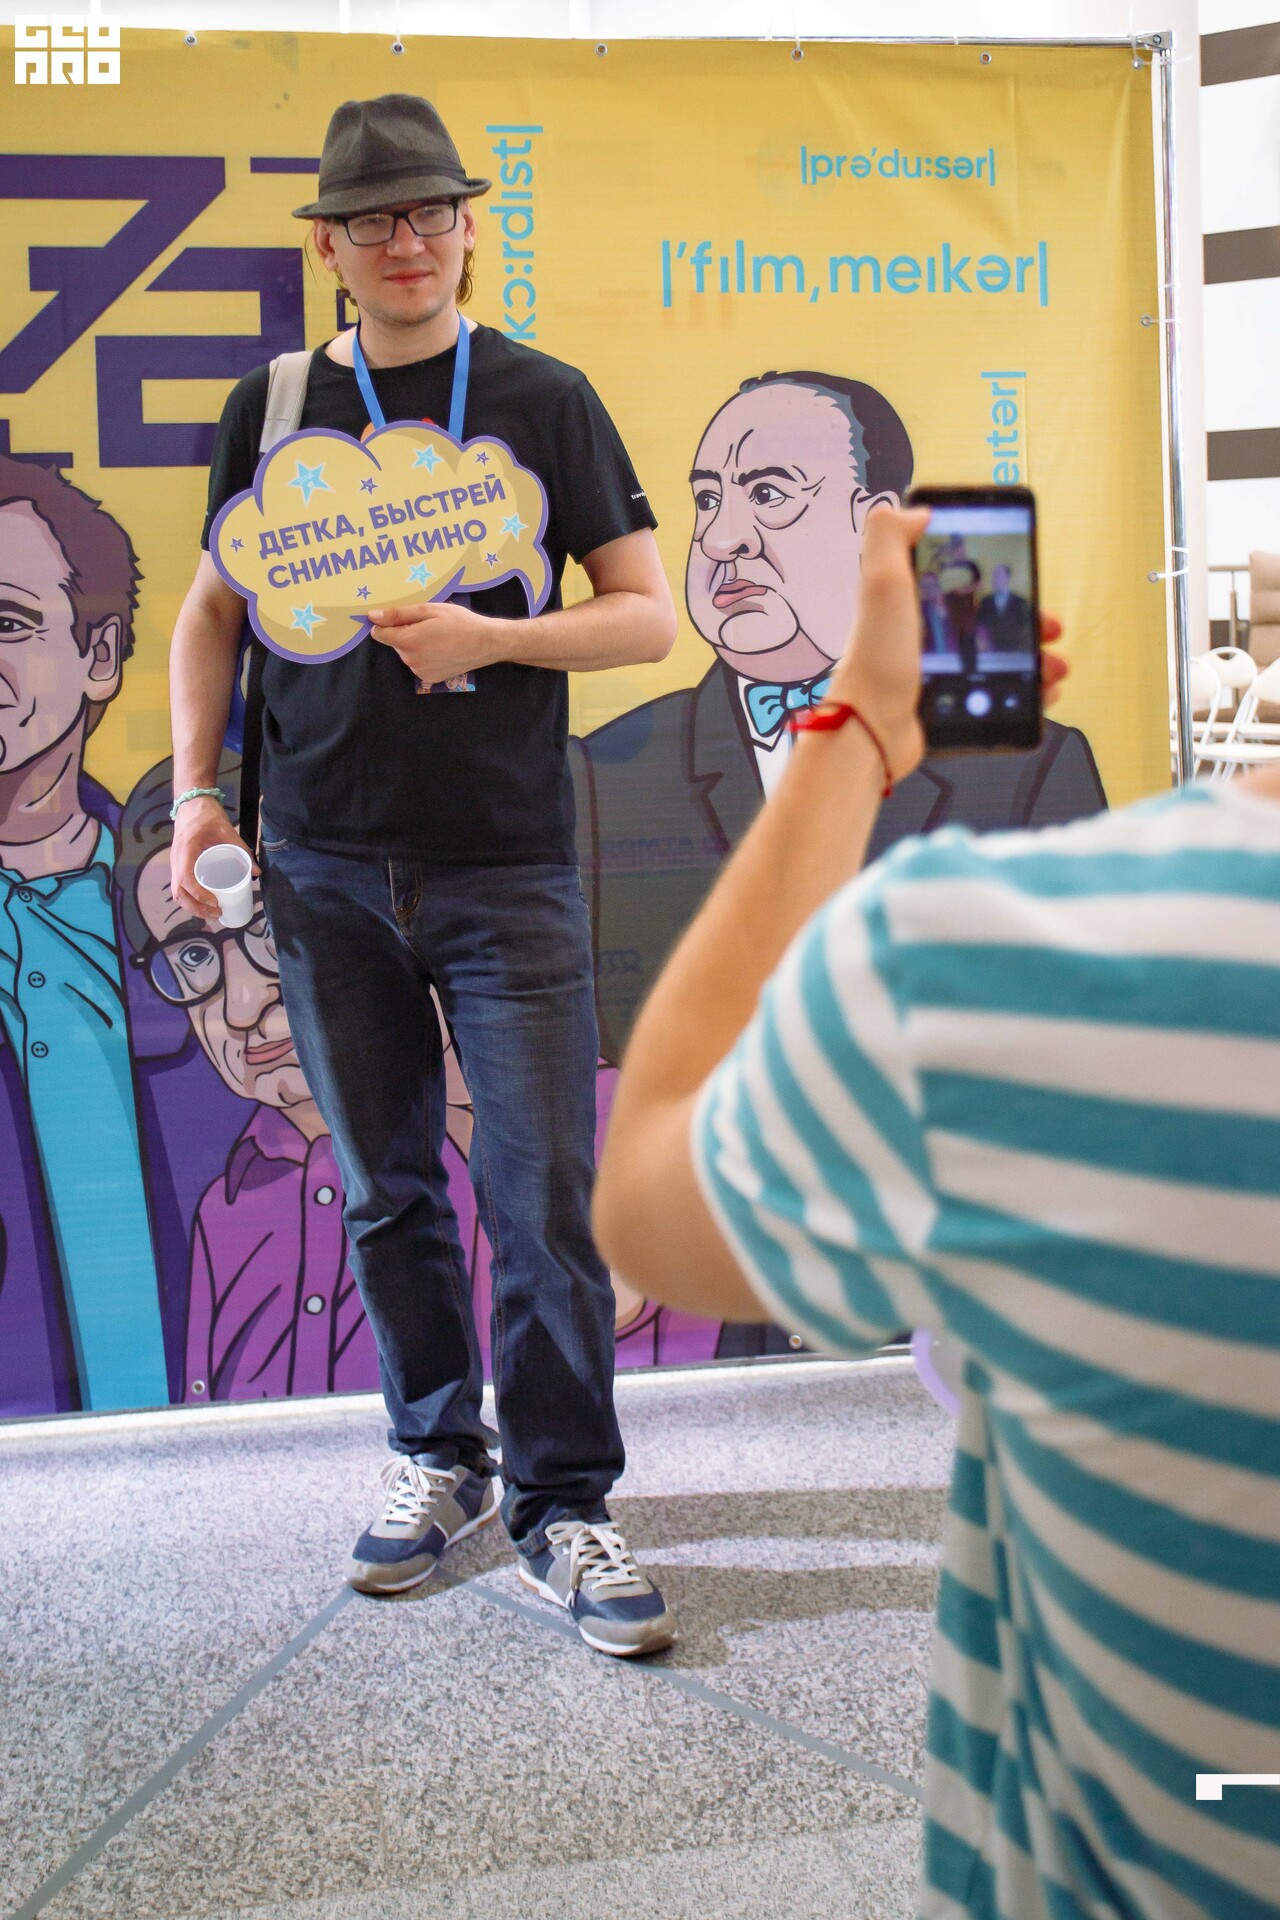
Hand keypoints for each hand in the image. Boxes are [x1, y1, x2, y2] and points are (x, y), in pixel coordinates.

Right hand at [171, 797, 255, 921]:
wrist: (192, 803)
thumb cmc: (207, 816)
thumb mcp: (227, 831)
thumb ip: (241, 850)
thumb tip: (256, 872)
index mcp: (186, 849)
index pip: (186, 878)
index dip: (199, 895)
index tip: (215, 903)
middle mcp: (176, 859)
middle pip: (179, 892)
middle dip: (197, 908)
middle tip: (217, 914)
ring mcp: (174, 863)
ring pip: (177, 892)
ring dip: (192, 907)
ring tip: (212, 914)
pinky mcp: (177, 865)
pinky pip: (178, 887)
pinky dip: (189, 899)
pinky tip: (202, 906)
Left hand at [368, 600, 502, 685]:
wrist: (486, 643)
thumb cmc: (460, 622)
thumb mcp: (429, 610)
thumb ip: (398, 614)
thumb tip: (372, 616)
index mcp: (408, 641)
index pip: (379, 633)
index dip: (387, 623)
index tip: (402, 617)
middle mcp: (410, 660)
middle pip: (395, 643)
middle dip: (406, 633)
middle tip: (429, 625)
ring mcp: (420, 671)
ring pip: (407, 653)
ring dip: (416, 644)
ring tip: (438, 637)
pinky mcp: (429, 678)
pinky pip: (418, 663)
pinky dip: (425, 656)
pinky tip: (441, 649)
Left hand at [825, 507, 1067, 781]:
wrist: (872, 729)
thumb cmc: (879, 655)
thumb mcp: (881, 582)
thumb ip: (890, 536)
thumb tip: (921, 511)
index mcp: (914, 603)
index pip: (963, 580)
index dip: (998, 577)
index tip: (1027, 579)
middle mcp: (926, 636)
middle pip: (990, 621)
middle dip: (1029, 621)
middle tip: (1052, 629)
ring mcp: (940, 674)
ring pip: (1001, 660)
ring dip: (1037, 660)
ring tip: (1057, 668)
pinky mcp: (950, 708)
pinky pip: (999, 698)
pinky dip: (1027, 695)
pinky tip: (1044, 694)